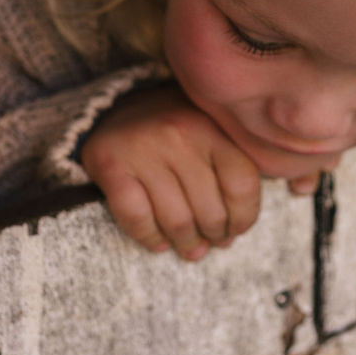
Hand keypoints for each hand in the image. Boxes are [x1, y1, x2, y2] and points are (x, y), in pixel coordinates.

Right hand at [80, 85, 261, 259]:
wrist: (115, 106)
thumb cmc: (174, 128)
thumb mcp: (210, 129)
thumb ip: (231, 166)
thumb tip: (235, 230)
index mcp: (211, 125)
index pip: (242, 184)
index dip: (244, 217)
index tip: (237, 228)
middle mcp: (179, 134)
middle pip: (211, 210)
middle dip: (215, 235)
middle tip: (212, 241)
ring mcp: (144, 150)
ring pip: (176, 221)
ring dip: (186, 243)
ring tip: (190, 248)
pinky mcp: (111, 165)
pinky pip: (137, 219)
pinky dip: (150, 238)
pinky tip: (159, 242)